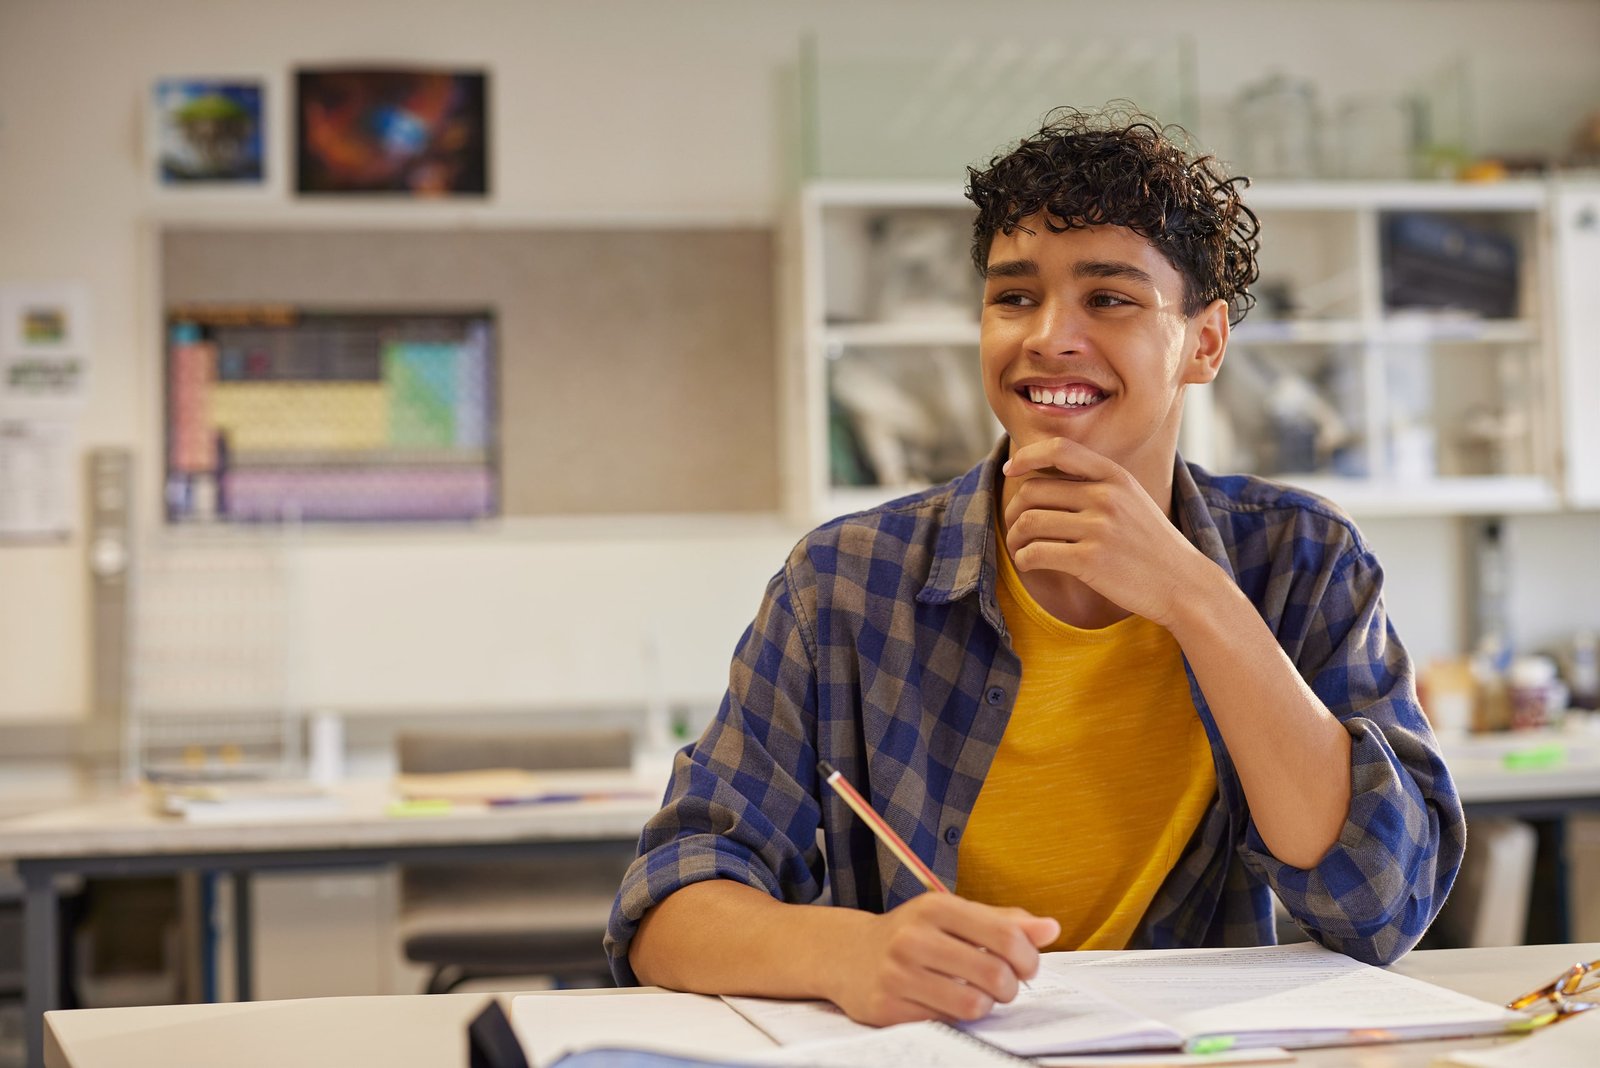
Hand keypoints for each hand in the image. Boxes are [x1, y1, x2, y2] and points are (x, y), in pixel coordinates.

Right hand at [825, 894, 1059, 1025]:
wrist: (847, 954)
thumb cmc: (912, 934)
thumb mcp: (953, 916)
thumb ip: (1003, 922)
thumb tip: (1051, 928)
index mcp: (936, 907)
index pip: (1005, 935)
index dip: (1028, 958)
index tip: (1026, 966)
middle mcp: (914, 937)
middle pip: (995, 975)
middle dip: (1009, 987)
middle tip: (1002, 986)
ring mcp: (898, 973)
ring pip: (973, 1005)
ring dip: (985, 1006)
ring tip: (976, 996)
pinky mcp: (888, 1007)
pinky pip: (945, 1023)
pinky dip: (955, 1017)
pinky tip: (945, 1003)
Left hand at [1001, 437, 1211, 629]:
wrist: (1183, 584)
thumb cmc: (1149, 544)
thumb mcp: (1131, 499)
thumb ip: (1096, 483)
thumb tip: (1044, 474)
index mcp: (1115, 476)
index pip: (1060, 449)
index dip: (1027, 455)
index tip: (1010, 469)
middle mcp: (1106, 497)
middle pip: (1033, 491)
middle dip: (1014, 510)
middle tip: (1015, 527)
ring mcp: (1099, 528)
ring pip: (1028, 522)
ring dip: (1014, 538)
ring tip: (1020, 548)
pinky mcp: (1090, 560)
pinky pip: (1036, 553)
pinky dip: (1024, 560)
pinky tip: (1029, 564)